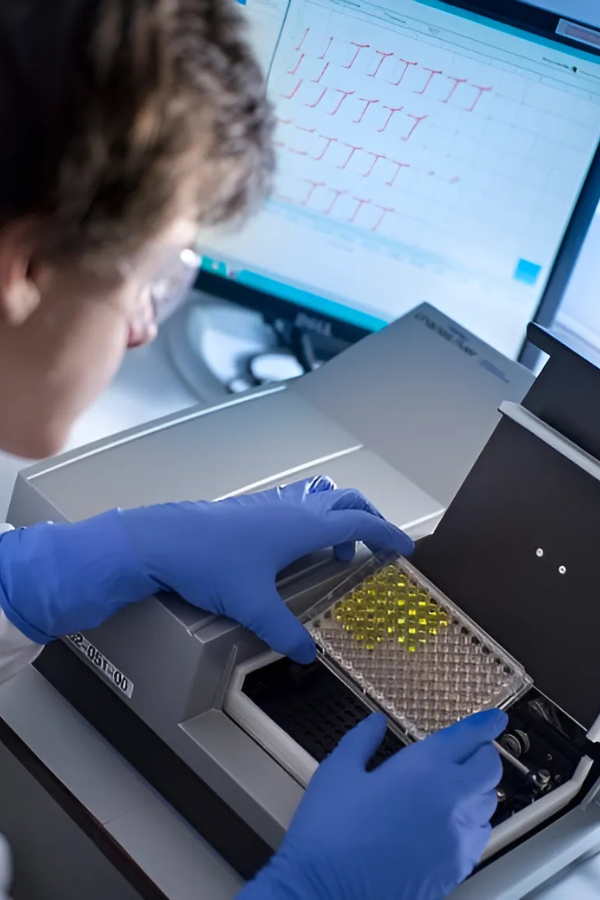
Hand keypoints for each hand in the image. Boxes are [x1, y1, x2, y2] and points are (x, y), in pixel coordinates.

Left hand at [0, 477, 412, 657]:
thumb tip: (305, 654)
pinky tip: (295, 546)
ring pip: (320, 497)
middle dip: (368, 518)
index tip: (406, 548)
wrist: (161, 540)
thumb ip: (284, 632)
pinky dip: (311, 517)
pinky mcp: (250, 507)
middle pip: (345, 499)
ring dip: (338, 516)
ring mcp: (271, 503)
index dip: (387, 534)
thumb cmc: (211, 564)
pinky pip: (296, 503)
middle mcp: (293, 507)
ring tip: (337, 551)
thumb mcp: (253, 605)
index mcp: (304, 526)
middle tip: (378, 544)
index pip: (359, 522)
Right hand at [239, 709, 506, 899]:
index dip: (486, 724)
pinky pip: (479, 837)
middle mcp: (450, 801)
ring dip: (479, 789)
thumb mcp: (337, 771)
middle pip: (489, 770)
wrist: (328, 894)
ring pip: (489, 804)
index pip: (469, 738)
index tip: (495, 719)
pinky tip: (453, 822)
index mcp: (423, 769)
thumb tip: (375, 722)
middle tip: (469, 750)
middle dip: (483, 755)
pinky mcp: (455, 870)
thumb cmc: (330, 831)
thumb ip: (361, 740)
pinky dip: (474, 822)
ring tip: (458, 785)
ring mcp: (457, 839)